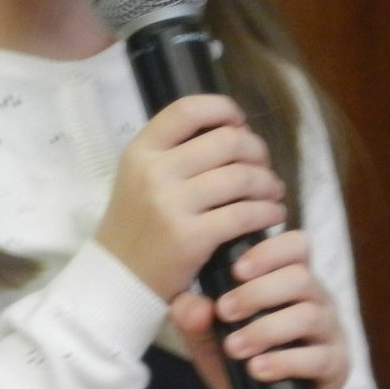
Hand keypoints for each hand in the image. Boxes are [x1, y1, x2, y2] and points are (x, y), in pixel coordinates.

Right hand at [95, 94, 288, 302]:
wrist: (117, 279)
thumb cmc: (137, 225)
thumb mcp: (139, 177)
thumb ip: (175, 151)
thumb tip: (233, 129)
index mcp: (140, 151)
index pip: (187, 109)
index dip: (223, 109)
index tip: (240, 123)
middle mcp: (153, 173)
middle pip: (226, 141)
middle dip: (256, 149)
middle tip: (263, 164)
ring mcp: (170, 206)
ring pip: (241, 177)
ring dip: (268, 182)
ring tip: (272, 192)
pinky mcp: (189, 239)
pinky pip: (244, 214)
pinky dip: (268, 212)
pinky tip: (272, 215)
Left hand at [168, 228, 350, 388]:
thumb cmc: (237, 357)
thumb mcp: (206, 336)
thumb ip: (193, 318)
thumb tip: (194, 308)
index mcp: (291, 279)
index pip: (296, 246)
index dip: (270, 252)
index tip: (236, 270)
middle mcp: (317, 298)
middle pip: (300, 278)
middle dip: (258, 293)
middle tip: (224, 311)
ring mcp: (331, 331)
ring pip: (309, 315)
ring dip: (266, 329)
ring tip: (234, 347)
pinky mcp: (337, 365)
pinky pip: (320, 358)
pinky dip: (285, 362)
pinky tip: (258, 369)